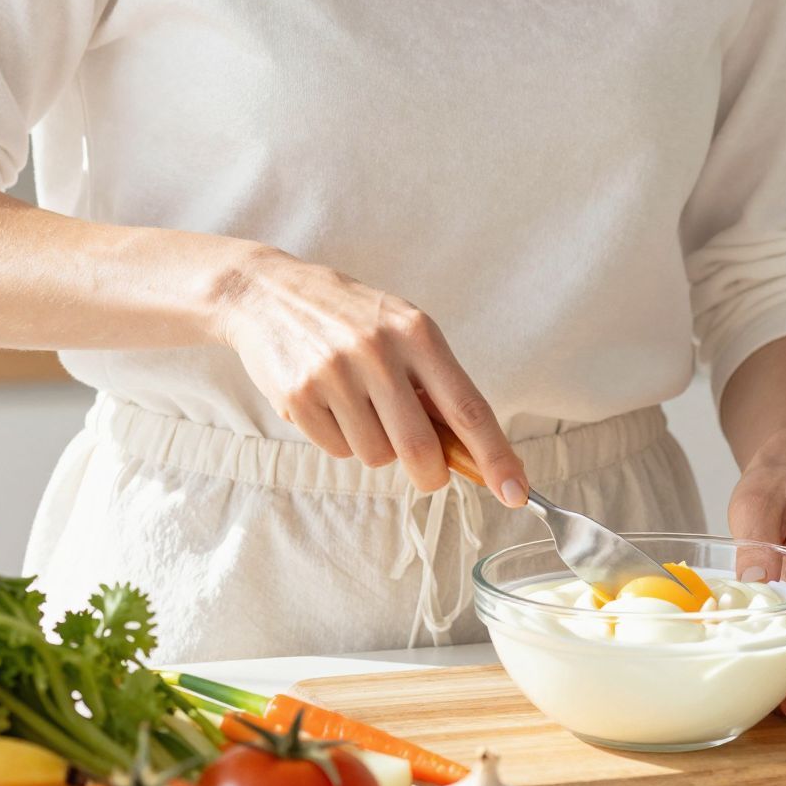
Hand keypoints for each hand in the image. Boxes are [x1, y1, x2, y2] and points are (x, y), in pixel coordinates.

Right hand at [217, 249, 526, 502]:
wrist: (268, 294)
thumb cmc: (350, 318)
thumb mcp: (402, 329)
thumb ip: (434, 383)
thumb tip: (469, 450)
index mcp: (418, 333)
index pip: (468, 408)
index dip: (496, 456)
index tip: (516, 491)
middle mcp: (378, 352)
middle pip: (421, 449)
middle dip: (431, 475)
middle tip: (429, 474)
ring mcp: (335, 374)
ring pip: (376, 456)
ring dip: (376, 447)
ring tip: (359, 407)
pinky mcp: (298, 396)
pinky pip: (337, 450)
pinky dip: (340, 440)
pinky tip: (328, 404)